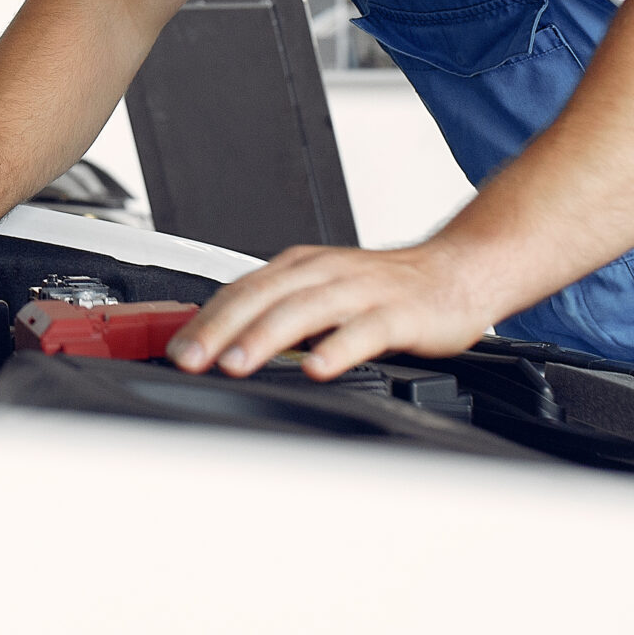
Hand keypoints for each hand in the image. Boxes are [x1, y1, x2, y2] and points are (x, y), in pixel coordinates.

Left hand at [166, 242, 495, 379]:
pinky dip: (337, 348)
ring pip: (305, 310)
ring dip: (265, 336)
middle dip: (220, 328)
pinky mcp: (398, 312)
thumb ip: (279, 311)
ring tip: (236, 363)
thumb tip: (224, 342)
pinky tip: (317, 367)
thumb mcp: (322, 290)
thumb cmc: (384, 289)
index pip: (241, 290)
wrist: (456, 271)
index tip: (176, 349)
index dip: (205, 320)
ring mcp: (362, 291)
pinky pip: (364, 330)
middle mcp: (325, 272)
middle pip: (263, 297)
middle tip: (190, 359)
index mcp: (300, 266)